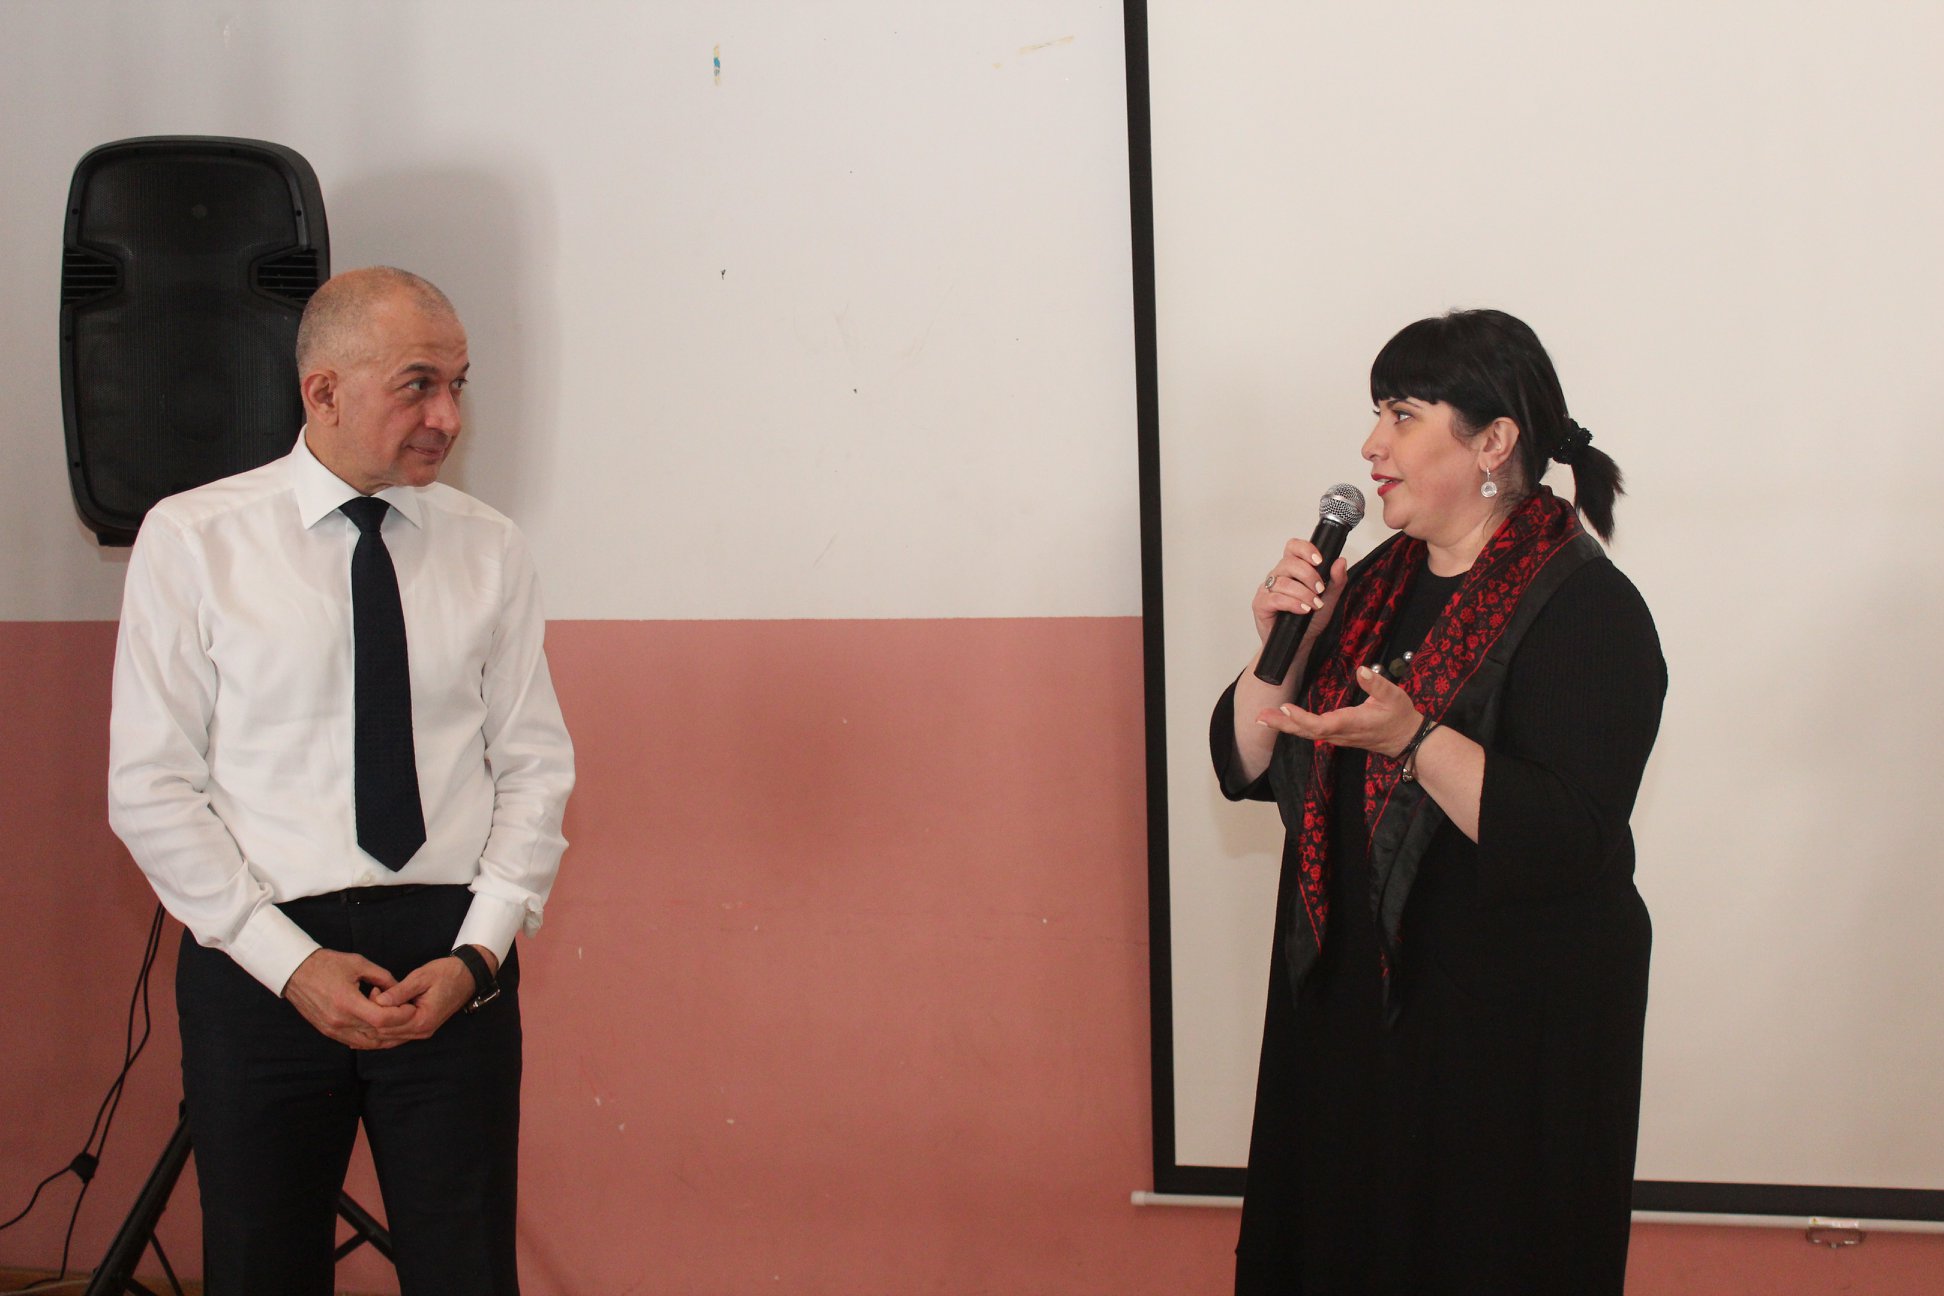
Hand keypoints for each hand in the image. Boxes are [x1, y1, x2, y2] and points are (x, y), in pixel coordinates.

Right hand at [282, 949, 417, 1048]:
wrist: (295, 971)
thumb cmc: (326, 964)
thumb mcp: (359, 964)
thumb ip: (383, 978)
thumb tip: (400, 990)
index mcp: (347, 1002)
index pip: (381, 1019)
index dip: (401, 1015)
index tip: (411, 1007)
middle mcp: (339, 1021)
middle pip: (377, 1034)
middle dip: (398, 1028)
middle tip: (413, 1019)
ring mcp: (332, 1029)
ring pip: (367, 1043)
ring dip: (386, 1038)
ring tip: (402, 1028)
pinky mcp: (328, 1031)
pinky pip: (354, 1042)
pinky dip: (371, 1040)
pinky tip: (383, 1034)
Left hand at [368, 945, 499, 1042]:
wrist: (468, 977)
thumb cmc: (447, 973)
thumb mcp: (422, 977)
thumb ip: (399, 991)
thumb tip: (378, 1000)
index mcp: (422, 1019)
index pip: (388, 1021)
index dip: (375, 1007)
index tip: (375, 989)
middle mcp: (421, 1031)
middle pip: (385, 1033)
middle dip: (373, 1017)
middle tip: (372, 995)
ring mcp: (421, 1032)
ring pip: (388, 1037)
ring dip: (376, 1025)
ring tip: (370, 1006)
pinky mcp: (420, 1030)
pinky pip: (396, 1036)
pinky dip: (383, 1030)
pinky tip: (373, 1022)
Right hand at [1254, 539, 1350, 648]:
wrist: (1299, 644)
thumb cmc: (1309, 621)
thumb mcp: (1329, 600)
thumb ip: (1336, 581)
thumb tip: (1340, 561)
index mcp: (1293, 569)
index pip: (1293, 547)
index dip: (1305, 549)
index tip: (1319, 560)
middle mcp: (1278, 576)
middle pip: (1289, 562)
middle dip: (1308, 575)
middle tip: (1320, 590)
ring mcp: (1267, 589)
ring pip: (1283, 582)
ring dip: (1303, 593)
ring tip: (1314, 604)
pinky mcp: (1261, 604)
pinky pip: (1275, 598)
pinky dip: (1292, 603)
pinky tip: (1303, 610)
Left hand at [1255, 663, 1422, 757]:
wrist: (1406, 739)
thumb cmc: (1399, 717)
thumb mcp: (1394, 696)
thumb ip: (1377, 684)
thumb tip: (1361, 670)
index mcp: (1351, 723)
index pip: (1321, 724)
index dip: (1302, 718)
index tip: (1285, 707)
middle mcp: (1340, 733)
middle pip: (1306, 732)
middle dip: (1282, 724)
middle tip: (1260, 715)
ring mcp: (1337, 736)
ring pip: (1306, 733)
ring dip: (1284, 725)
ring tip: (1263, 716)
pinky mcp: (1336, 734)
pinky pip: (1311, 732)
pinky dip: (1294, 725)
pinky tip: (1281, 718)